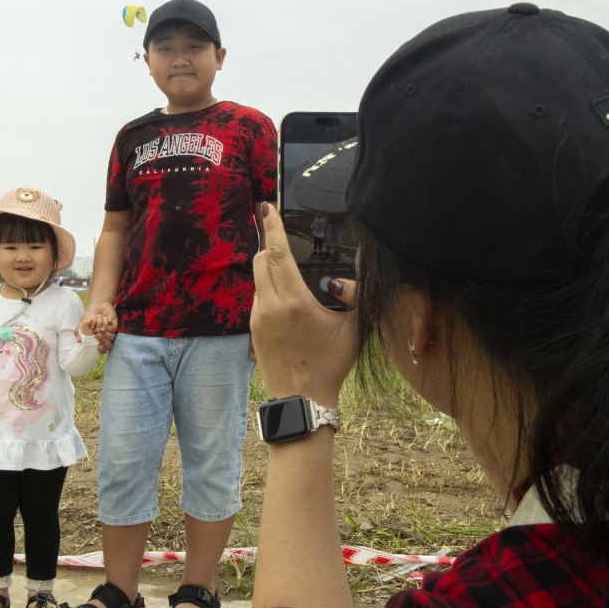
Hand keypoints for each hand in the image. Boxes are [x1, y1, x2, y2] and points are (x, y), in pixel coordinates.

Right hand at [80, 302, 118, 353]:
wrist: (97, 306)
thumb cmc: (89, 317)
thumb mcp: (82, 324)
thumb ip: (79, 332)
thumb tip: (78, 340)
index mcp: (98, 340)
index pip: (103, 349)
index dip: (102, 350)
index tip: (99, 346)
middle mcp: (106, 337)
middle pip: (109, 345)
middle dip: (103, 340)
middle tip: (97, 334)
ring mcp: (111, 332)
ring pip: (111, 337)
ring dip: (103, 330)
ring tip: (97, 324)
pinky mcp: (115, 325)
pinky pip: (113, 329)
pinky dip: (107, 324)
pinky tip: (103, 319)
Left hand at [251, 203, 357, 408]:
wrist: (301, 399)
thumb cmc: (330, 365)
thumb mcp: (353, 328)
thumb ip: (356, 296)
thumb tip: (356, 270)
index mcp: (294, 302)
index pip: (278, 254)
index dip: (273, 228)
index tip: (267, 208)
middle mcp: (271, 306)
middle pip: (261, 260)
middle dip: (271, 245)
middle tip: (282, 236)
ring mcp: (257, 317)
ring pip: (258, 278)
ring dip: (269, 269)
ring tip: (289, 271)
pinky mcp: (252, 329)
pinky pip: (257, 297)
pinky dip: (268, 289)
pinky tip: (285, 298)